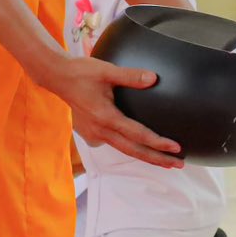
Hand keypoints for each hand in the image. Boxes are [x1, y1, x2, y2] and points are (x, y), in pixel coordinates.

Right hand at [39, 54, 183, 168]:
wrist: (57, 78)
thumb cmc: (81, 72)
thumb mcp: (107, 71)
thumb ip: (131, 76)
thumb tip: (154, 78)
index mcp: (105, 117)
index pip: (138, 135)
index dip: (158, 143)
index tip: (176, 148)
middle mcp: (100, 130)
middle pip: (133, 151)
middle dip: (157, 159)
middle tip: (178, 165)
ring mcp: (94, 135)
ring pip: (123, 150)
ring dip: (145, 155)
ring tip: (165, 161)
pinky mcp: (90, 134)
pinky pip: (113, 144)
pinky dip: (128, 147)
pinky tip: (139, 146)